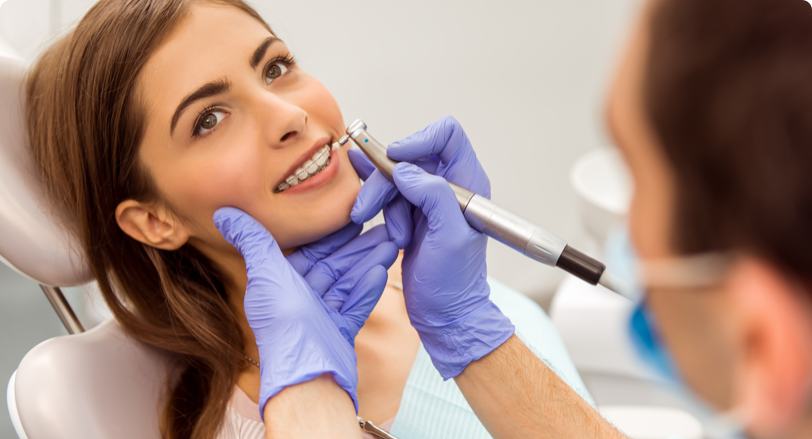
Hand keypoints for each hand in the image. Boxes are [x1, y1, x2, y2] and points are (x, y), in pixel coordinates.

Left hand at [214, 208, 396, 416]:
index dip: (331, 233)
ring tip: (391, 243)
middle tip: (383, 227)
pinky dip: (368, 290)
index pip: (310, 251)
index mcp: (282, 282)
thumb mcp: (265, 273)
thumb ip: (251, 240)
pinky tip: (381, 272)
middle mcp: (301, 298)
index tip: (351, 214)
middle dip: (358, 246)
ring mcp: (322, 317)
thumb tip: (224, 212)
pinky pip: (356, 305)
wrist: (307, 375)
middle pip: (334, 265)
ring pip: (349, 281)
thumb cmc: (283, 324)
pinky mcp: (339, 333)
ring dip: (369, 261)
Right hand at [350, 116, 513, 378]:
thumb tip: (406, 170)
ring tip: (392, 235)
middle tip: (367, 209)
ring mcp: (428, 199)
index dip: (419, 140)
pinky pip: (387, 192)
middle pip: (409, 157)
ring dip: (381, 201)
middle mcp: (450, 185)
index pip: (447, 137)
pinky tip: (356, 183)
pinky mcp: (410, 213)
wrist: (445, 314)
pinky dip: (372, 194)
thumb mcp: (449, 239)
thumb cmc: (454, 282)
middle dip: (385, 181)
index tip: (395, 158)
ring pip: (393, 177)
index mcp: (468, 184)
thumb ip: (433, 197)